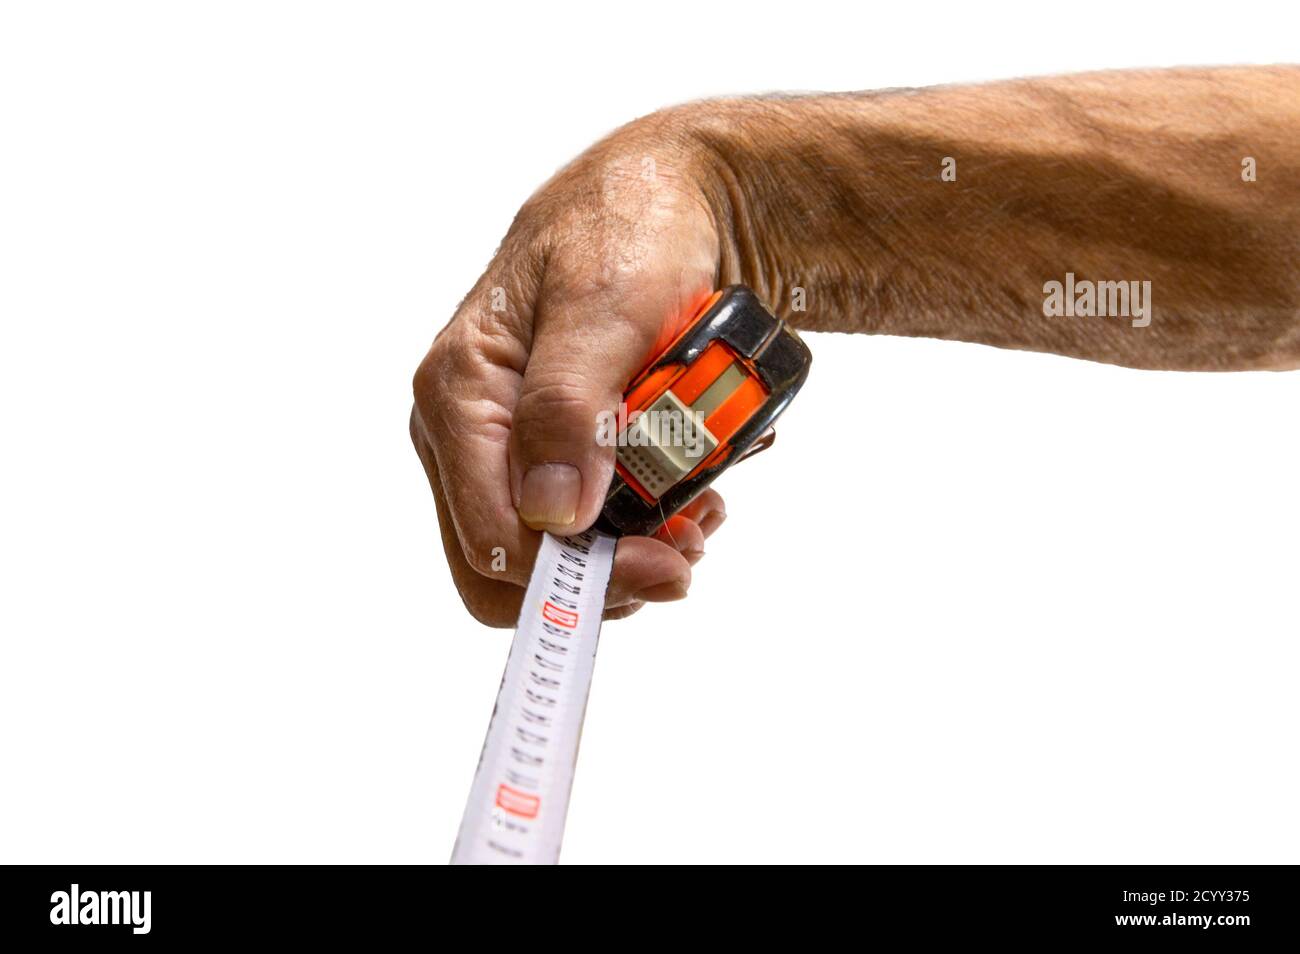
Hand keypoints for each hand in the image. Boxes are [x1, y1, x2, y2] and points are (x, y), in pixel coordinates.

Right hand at [411, 111, 729, 625]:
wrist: (679, 199)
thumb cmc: (630, 227)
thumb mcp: (605, 305)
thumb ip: (569, 406)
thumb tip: (552, 511)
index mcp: (458, 393)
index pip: (489, 537)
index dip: (571, 574)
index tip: (661, 564)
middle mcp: (473, 429)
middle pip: (513, 564)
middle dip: (604, 574)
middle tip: (683, 552)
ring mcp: (516, 442)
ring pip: (558, 551)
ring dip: (635, 550)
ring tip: (699, 512)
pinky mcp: (562, 447)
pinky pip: (591, 520)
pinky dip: (646, 522)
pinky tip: (690, 492)